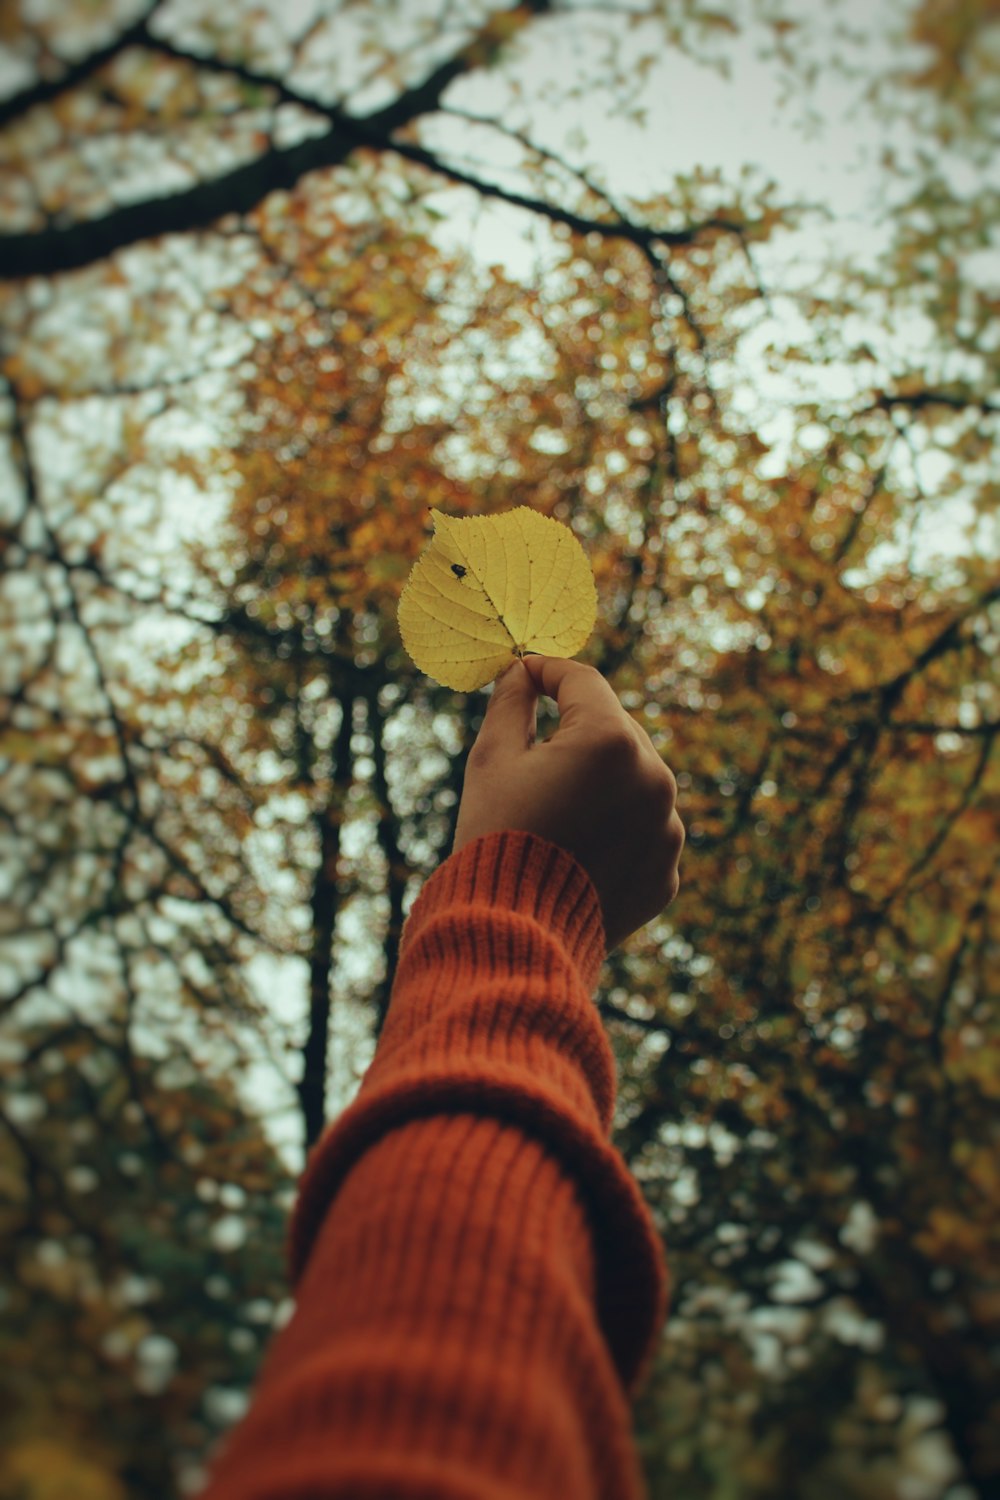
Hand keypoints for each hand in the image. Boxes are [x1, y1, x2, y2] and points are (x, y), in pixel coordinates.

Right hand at [454, 656, 683, 949]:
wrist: (516, 935)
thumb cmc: (496, 838)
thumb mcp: (492, 760)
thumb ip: (511, 703)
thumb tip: (521, 671)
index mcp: (610, 741)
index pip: (582, 682)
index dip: (548, 671)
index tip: (526, 672)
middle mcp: (654, 778)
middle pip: (614, 729)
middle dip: (577, 730)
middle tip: (534, 745)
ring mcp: (667, 828)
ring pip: (634, 780)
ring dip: (602, 781)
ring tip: (556, 808)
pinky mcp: (667, 869)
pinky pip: (643, 830)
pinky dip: (616, 828)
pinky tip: (576, 847)